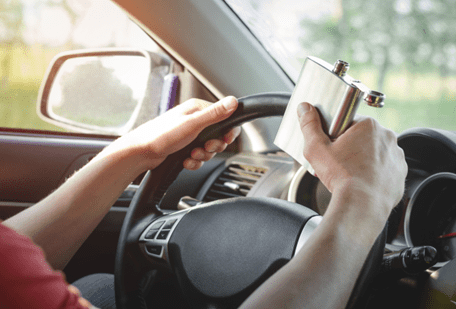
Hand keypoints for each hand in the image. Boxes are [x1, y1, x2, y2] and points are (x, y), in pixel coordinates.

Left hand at [114, 96, 240, 170]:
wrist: (141, 153)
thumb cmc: (161, 135)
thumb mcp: (192, 124)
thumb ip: (215, 114)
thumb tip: (233, 102)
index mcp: (197, 109)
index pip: (224, 117)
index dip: (227, 131)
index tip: (225, 139)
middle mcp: (194, 120)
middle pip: (218, 136)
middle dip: (213, 146)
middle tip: (205, 148)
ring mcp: (189, 135)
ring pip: (209, 149)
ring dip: (202, 155)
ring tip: (191, 155)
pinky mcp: (184, 147)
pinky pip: (198, 157)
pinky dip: (194, 162)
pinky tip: (186, 161)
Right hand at [297, 102, 406, 217]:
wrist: (361, 205)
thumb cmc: (341, 177)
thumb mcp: (316, 148)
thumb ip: (309, 125)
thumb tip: (304, 108)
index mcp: (368, 125)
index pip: (349, 122)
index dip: (336, 135)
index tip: (332, 147)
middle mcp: (387, 137)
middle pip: (362, 137)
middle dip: (350, 147)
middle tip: (337, 163)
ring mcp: (396, 156)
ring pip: (375, 153)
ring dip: (364, 159)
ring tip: (349, 174)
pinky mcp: (400, 173)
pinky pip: (385, 169)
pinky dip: (375, 174)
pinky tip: (362, 181)